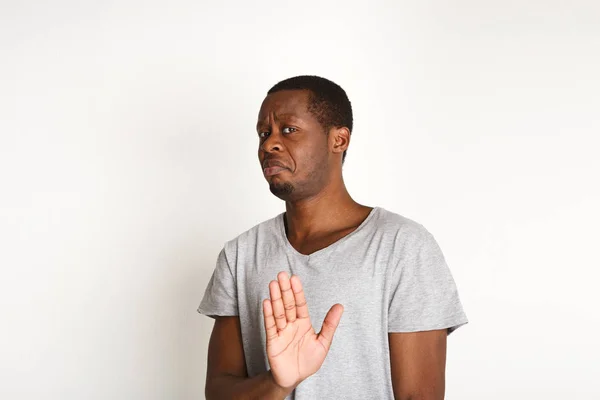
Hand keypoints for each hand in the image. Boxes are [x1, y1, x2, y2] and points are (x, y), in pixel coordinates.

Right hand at [262, 271, 343, 389]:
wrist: (295, 378)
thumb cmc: (309, 361)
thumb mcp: (323, 343)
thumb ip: (330, 324)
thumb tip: (340, 306)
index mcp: (303, 323)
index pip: (300, 304)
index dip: (297, 291)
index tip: (294, 278)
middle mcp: (291, 324)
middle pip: (288, 304)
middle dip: (285, 290)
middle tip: (281, 275)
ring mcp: (281, 332)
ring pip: (278, 312)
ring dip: (275, 298)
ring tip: (273, 284)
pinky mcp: (272, 341)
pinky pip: (270, 326)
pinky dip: (268, 315)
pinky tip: (266, 303)